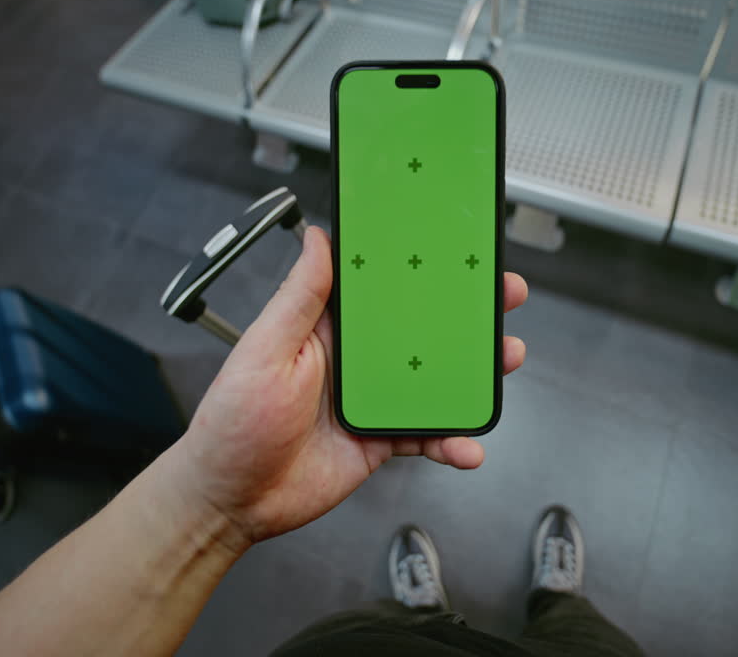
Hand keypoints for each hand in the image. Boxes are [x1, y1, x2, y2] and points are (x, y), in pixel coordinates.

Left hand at [174, 226, 527, 549]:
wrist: (232, 499)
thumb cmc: (231, 423)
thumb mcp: (263, 350)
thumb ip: (298, 297)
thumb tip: (317, 239)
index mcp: (326, 328)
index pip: (381, 287)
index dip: (420, 267)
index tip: (457, 249)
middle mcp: (355, 360)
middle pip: (422, 328)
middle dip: (466, 313)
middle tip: (505, 295)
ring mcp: (372, 400)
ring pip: (435, 379)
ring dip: (472, 372)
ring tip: (505, 361)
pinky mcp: (380, 441)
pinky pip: (426, 435)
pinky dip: (452, 441)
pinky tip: (468, 445)